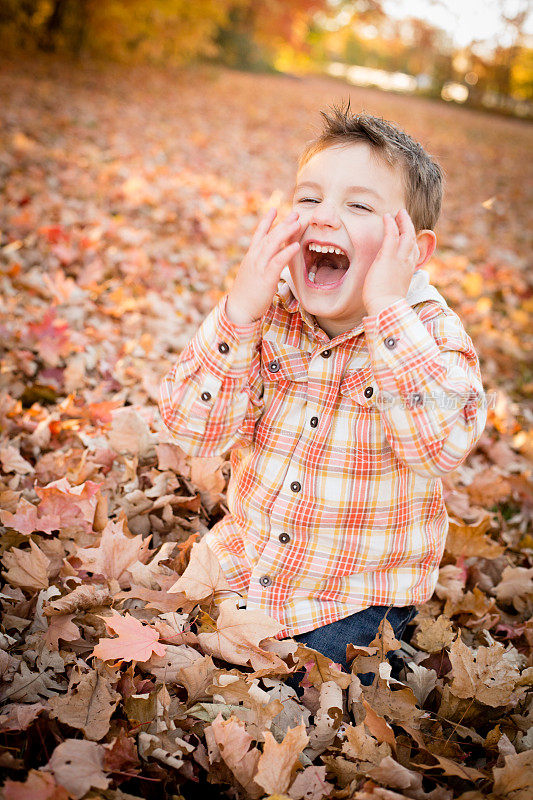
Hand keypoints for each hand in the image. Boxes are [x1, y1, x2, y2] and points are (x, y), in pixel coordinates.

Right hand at [226, 208, 300, 324]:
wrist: (239, 310)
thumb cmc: (247, 295)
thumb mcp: (253, 275)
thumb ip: (260, 266)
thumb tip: (269, 261)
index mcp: (251, 257)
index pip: (259, 234)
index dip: (266, 221)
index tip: (274, 209)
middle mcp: (254, 258)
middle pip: (269, 236)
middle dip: (282, 223)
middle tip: (296, 214)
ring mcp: (259, 267)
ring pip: (272, 244)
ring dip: (285, 232)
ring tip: (298, 223)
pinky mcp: (266, 278)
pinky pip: (277, 262)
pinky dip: (286, 252)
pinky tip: (295, 245)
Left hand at [362, 209, 419, 316]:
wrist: (386, 308)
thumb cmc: (386, 305)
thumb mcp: (392, 292)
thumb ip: (391, 284)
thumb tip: (385, 286)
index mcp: (408, 272)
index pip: (413, 253)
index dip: (411, 243)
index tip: (408, 235)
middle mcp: (407, 263)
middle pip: (412, 240)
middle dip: (409, 227)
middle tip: (404, 216)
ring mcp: (399, 259)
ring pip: (406, 234)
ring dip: (403, 221)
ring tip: (398, 213)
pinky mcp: (388, 257)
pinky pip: (392, 235)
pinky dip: (391, 224)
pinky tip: (387, 217)